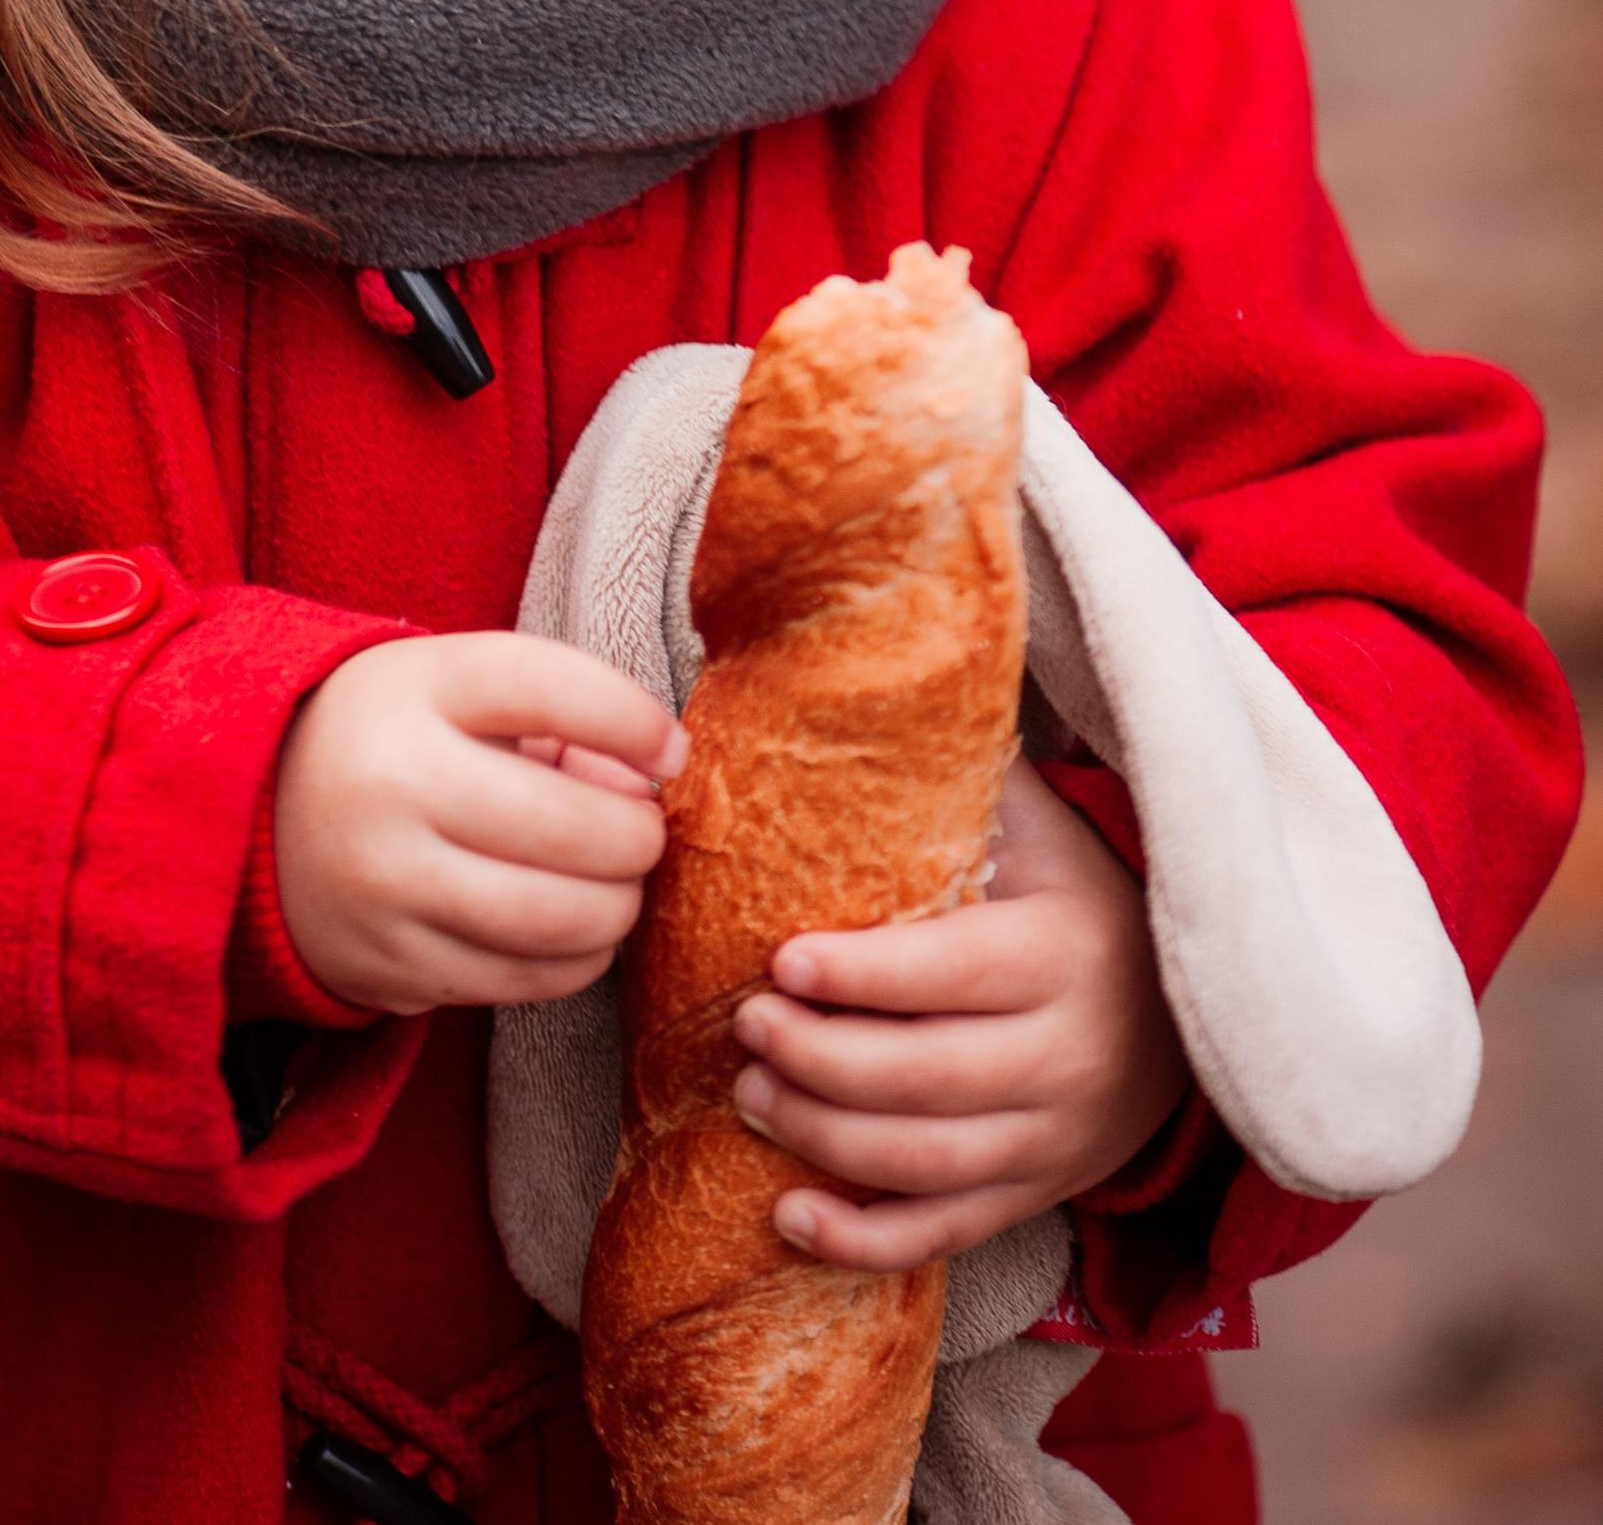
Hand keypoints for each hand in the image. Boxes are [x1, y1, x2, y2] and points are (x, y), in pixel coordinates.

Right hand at [274, 633, 686, 1013]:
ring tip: (615, 884)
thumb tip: (651, 782)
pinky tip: (573, 929)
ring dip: (619, 907)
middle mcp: (393, 786)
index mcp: (416, 690)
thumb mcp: (458, 687)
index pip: (554, 689)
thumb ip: (563, 716)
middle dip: (640, 837)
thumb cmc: (393, 735)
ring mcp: (386, 887)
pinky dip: (575, 960)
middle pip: (573, 827)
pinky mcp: (388, 968)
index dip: (635, 722)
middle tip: (642, 831)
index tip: (670, 750)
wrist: (256, 811)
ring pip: (560, 920)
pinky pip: (522, 981)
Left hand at [730, 755, 1188, 1268]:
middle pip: (928, 1078)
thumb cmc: (1078, 892)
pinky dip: (866, 1239)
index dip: (863, 977)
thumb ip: (961, 779)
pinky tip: (791, 1217)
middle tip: (743, 1028)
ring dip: (826, 1138)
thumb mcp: (1041, 827)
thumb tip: (850, 689)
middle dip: (822, 1059)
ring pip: (929, 1161)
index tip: (781, 961)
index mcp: (1062, 952)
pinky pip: (949, 1233)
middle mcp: (1066, 1054)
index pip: (951, 974)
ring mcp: (1055, 1138)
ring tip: (750, 1096)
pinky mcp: (1039, 1192)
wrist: (1185, 1004)